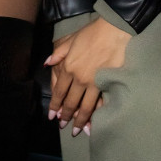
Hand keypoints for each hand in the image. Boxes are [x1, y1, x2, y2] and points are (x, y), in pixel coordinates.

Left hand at [45, 18, 130, 134]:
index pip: (59, 92)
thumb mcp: (70, 40)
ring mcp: (93, 82)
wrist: (114, 30)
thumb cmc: (92, 33)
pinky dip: (96, 115)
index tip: (52, 116)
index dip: (55, 105)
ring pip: (84, 107)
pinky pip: (100, 103)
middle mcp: (78, 78)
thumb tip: (47, 63)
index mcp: (68, 67)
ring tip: (76, 130)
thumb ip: (58, 53)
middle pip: (70, 102)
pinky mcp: (107, 83)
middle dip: (65, 117)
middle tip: (63, 126)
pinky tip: (94, 123)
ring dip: (79, 121)